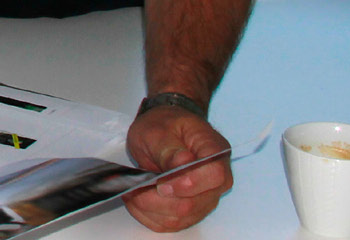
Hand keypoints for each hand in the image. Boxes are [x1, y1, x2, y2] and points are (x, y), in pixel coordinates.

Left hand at [122, 104, 232, 231]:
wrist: (164, 128)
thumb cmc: (164, 124)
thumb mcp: (158, 129)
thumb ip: (168, 148)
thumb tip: (182, 164)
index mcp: (215, 152)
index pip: (214, 175)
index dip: (188, 183)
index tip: (162, 182)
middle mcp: (216, 180)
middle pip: (194, 204)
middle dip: (159, 199)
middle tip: (138, 185)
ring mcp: (204, 198)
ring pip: (180, 218)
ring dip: (150, 208)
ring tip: (133, 190)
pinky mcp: (190, 211)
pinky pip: (170, 223)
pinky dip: (149, 215)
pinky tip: (137, 200)